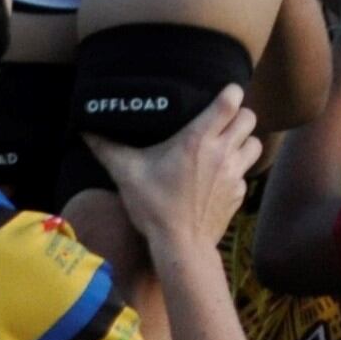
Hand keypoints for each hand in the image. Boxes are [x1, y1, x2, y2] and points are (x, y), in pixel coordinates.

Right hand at [91, 85, 257, 257]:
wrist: (182, 247)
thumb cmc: (155, 207)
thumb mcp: (127, 174)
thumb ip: (108, 149)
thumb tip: (85, 131)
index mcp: (198, 140)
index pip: (230, 103)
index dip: (231, 93)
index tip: (223, 93)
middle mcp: (222, 152)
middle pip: (249, 118)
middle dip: (238, 115)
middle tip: (221, 120)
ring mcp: (235, 174)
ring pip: (255, 144)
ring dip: (244, 141)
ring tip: (227, 144)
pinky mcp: (239, 194)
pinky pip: (246, 172)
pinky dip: (237, 169)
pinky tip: (220, 176)